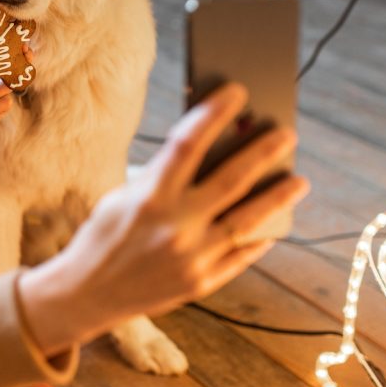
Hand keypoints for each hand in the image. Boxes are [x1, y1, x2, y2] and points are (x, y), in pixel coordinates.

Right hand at [17, 83, 308, 355]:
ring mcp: (192, 258)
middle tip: (287, 134)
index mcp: (148, 197)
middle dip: (263, 153)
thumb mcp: (121, 197)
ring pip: (248, 220)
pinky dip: (261, 237)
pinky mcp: (201, 283)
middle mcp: (174, 226)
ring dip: (278, 198)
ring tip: (299, 181)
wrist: (86, 295)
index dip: (213, 114)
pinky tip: (277, 222)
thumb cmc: (103, 236)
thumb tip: (205, 150)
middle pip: (231, 180)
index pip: (187, 144)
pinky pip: (242, 255)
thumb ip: (161, 176)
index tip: (236, 92)